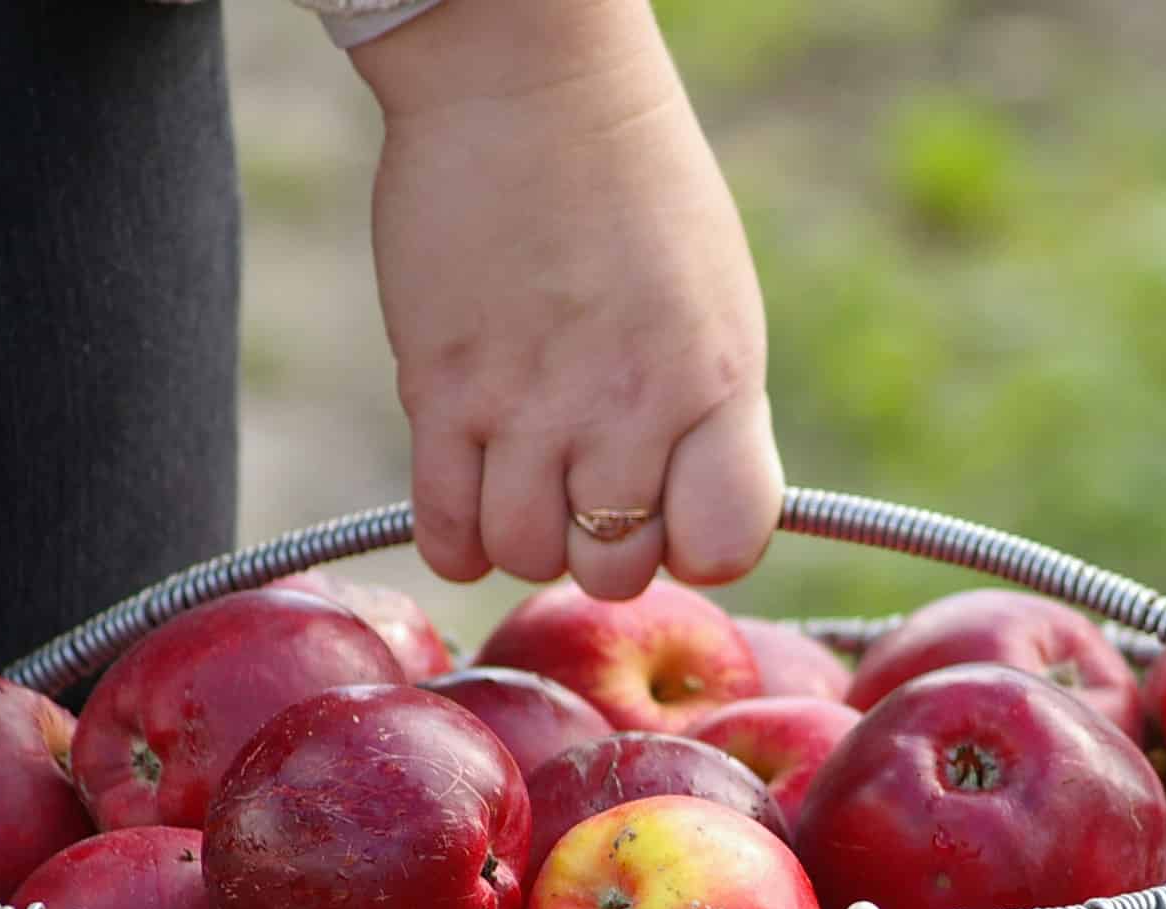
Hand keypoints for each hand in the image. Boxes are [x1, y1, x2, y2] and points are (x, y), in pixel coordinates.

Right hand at [349, 0, 781, 598]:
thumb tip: (690, 508)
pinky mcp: (440, 391)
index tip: (673, 519)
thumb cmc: (631, 183)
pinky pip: (446, 530)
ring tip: (524, 479)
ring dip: (524, 537)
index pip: (725, 544)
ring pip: (525, 556)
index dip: (695, 551)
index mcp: (714, 380)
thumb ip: (708, 409)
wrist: (525, 82)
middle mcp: (627, 406)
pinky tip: (468, 501)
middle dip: (600, 547)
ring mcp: (528, 405)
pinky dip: (457, 539)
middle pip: (614, 569)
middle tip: (584, 488)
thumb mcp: (714, 300)